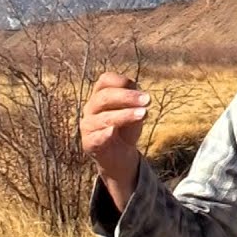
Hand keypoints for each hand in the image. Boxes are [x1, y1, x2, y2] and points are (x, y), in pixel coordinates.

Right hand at [80, 72, 148, 207]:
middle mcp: (91, 108)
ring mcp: (88, 125)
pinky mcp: (89, 143)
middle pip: (104, 97)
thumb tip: (141, 98)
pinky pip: (95, 138)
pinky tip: (112, 131)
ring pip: (103, 118)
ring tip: (143, 114)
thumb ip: (136, 102)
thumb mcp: (134, 112)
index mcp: (100, 95)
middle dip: (127, 97)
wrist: (120, 155)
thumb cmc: (126, 128)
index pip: (105, 81)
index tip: (137, 85)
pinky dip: (104, 134)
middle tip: (148, 99)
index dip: (120, 81)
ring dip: (124, 115)